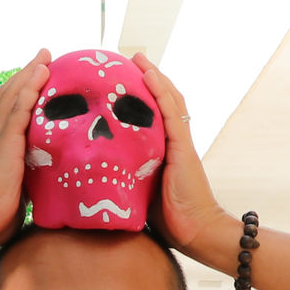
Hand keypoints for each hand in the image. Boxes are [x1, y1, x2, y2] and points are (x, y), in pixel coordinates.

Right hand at [0, 49, 51, 255]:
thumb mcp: (19, 193)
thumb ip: (31, 182)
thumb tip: (51, 186)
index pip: (11, 112)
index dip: (24, 93)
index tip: (39, 78)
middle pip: (11, 96)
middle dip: (28, 74)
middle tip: (44, 56)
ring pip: (14, 96)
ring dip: (30, 74)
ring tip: (45, 56)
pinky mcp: (3, 145)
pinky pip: (17, 111)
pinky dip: (29, 90)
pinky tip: (41, 74)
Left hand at [132, 53, 236, 268]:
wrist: (195, 232)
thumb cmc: (168, 221)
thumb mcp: (140, 194)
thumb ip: (125, 180)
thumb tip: (93, 180)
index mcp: (166, 151)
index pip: (155, 116)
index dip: (142, 97)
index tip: (123, 81)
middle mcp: (174, 141)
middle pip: (163, 101)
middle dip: (147, 79)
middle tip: (129, 59)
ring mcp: (180, 142)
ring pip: (168, 99)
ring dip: (153, 76)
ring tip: (137, 57)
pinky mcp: (182, 147)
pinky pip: (170, 112)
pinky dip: (160, 90)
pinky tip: (149, 74)